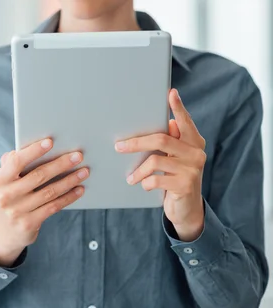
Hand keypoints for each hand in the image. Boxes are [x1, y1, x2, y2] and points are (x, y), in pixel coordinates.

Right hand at [0, 138, 88, 265]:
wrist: (7, 231)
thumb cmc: (11, 196)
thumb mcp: (6, 181)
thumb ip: (12, 163)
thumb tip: (27, 146)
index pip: (16, 162)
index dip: (33, 151)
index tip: (50, 142)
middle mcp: (6, 196)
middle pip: (38, 176)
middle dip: (61, 164)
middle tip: (78, 156)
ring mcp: (17, 211)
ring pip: (49, 192)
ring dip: (69, 180)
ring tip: (84, 171)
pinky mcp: (29, 223)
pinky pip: (53, 206)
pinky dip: (68, 197)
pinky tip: (79, 189)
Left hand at [115, 89, 205, 240]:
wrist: (187, 208)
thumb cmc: (175, 178)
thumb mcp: (175, 159)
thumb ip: (170, 143)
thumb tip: (165, 123)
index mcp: (194, 142)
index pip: (185, 122)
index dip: (178, 107)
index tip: (171, 93)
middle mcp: (196, 153)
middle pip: (161, 139)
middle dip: (136, 143)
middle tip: (118, 146)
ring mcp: (192, 169)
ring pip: (155, 161)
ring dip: (138, 171)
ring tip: (130, 178)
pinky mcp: (185, 185)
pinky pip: (155, 180)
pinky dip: (145, 183)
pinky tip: (144, 186)